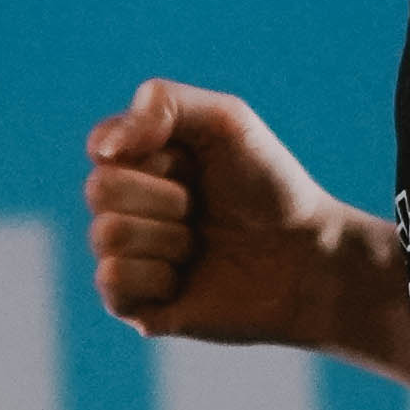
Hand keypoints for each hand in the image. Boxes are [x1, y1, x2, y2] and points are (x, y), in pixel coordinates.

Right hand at [83, 80, 409, 381]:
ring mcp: (128, 256)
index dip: (149, 152)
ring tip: (200, 245)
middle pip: (99, 189)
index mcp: (142, 161)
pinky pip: (111, 280)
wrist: (309, 259)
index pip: (101, 146)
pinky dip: (157, 275)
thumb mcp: (227, 121)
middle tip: (201, 208)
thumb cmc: (272, 187)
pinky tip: (185, 279)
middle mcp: (127, 207)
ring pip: (106, 235)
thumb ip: (162, 104)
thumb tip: (102, 150)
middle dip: (164, 197)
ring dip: (168, 238)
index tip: (192, 162)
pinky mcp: (134, 305)